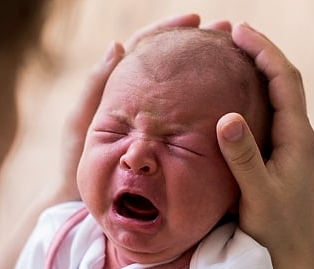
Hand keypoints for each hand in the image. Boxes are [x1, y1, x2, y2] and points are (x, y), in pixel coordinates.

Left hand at [52, 14, 231, 202]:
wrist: (84, 203)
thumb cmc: (77, 164)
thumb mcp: (82, 123)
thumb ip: (95, 87)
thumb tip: (118, 45)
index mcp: (120, 87)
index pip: (147, 46)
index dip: (170, 30)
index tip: (195, 20)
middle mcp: (142, 100)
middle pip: (173, 62)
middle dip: (199, 44)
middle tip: (227, 32)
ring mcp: (157, 121)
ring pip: (185, 89)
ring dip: (209, 70)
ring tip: (236, 57)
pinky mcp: (168, 142)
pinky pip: (191, 119)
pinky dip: (209, 105)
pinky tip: (231, 100)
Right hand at [216, 23, 313, 259]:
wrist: (291, 262)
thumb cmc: (276, 232)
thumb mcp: (257, 196)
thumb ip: (243, 158)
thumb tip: (227, 117)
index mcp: (297, 138)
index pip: (285, 80)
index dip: (264, 51)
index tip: (238, 30)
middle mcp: (298, 138)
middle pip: (283, 81)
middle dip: (260, 53)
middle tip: (230, 33)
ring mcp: (290, 149)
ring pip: (276, 98)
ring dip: (256, 72)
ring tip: (229, 56)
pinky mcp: (279, 161)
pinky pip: (267, 116)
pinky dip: (251, 97)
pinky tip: (230, 100)